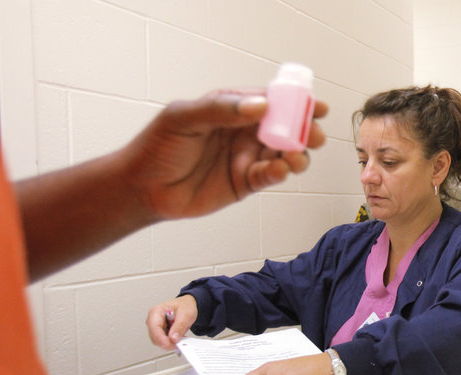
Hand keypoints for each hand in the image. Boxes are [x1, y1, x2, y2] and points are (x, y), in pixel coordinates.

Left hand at [121, 89, 327, 220]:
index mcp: (232, 108)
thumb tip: (260, 105)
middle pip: (285, 127)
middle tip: (314, 135)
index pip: (270, 101)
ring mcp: (246, 157)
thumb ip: (221, 109)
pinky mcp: (245, 183)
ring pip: (283, 153)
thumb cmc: (158, 146)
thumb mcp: (184, 118)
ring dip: (297, 154)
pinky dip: (280, 173)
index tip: (316, 105)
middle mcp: (243, 132)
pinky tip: (279, 170)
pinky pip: (270, 176)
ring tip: (296, 157)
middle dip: (304, 130)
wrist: (143, 188)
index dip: (295, 102)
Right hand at [146, 295, 198, 349]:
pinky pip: (162, 341)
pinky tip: (177, 337)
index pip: (154, 328)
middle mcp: (152, 319)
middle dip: (167, 342)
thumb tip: (173, 338)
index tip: (171, 344)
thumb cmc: (184, 306)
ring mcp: (154, 326)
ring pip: (158, 341)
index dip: (162, 339)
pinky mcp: (158, 332)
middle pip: (155, 337)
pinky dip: (170, 342)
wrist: (186, 305)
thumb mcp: (186, 315)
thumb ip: (179, 327)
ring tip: (179, 336)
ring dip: (169, 342)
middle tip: (179, 342)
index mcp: (156, 311)